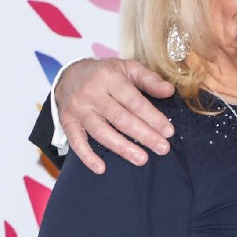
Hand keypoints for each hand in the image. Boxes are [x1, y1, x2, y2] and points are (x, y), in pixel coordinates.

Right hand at [56, 58, 176, 173]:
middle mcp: (92, 93)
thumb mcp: (127, 68)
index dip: (153, 117)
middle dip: (144, 135)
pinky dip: (87, 157)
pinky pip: (76, 141)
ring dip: (122, 148)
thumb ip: (149, 79)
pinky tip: (101, 168)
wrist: (69, 75)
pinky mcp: (68, 121)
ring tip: (141, 159)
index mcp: (109, 77)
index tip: (168, 131)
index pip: (134, 101)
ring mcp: (79, 108)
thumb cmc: (105, 74)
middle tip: (162, 148)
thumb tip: (169, 91)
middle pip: (120, 118)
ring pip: (101, 132)